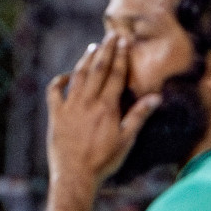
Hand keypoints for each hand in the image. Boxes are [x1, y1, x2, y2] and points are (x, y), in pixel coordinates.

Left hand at [45, 35, 160, 191]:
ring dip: (85, 60)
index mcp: (106, 107)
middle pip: (97, 70)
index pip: (115, 75)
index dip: (120, 57)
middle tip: (110, 36)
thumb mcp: (127, 140)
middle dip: (105, 51)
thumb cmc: (104, 160)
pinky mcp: (56, 115)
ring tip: (93, 47)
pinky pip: (54, 92)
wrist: (75, 175)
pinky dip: (60, 80)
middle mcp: (87, 102)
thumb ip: (139, 116)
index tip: (123, 42)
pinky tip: (66, 75)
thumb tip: (156, 97)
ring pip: (78, 76)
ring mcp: (69, 106)